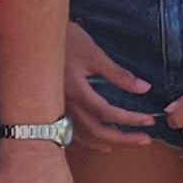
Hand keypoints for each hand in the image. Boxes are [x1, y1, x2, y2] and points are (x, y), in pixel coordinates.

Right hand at [65, 23, 157, 147]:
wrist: (34, 37)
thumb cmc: (66, 40)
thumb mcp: (94, 54)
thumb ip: (118, 75)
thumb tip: (144, 88)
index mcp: (76, 91)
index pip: (106, 113)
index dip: (129, 119)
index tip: (149, 121)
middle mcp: (65, 105)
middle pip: (96, 131)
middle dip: (122, 138)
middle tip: (145, 140)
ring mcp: (57, 108)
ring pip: (82, 135)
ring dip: (105, 142)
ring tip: (123, 145)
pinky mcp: (53, 107)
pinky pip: (70, 131)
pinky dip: (86, 140)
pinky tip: (97, 143)